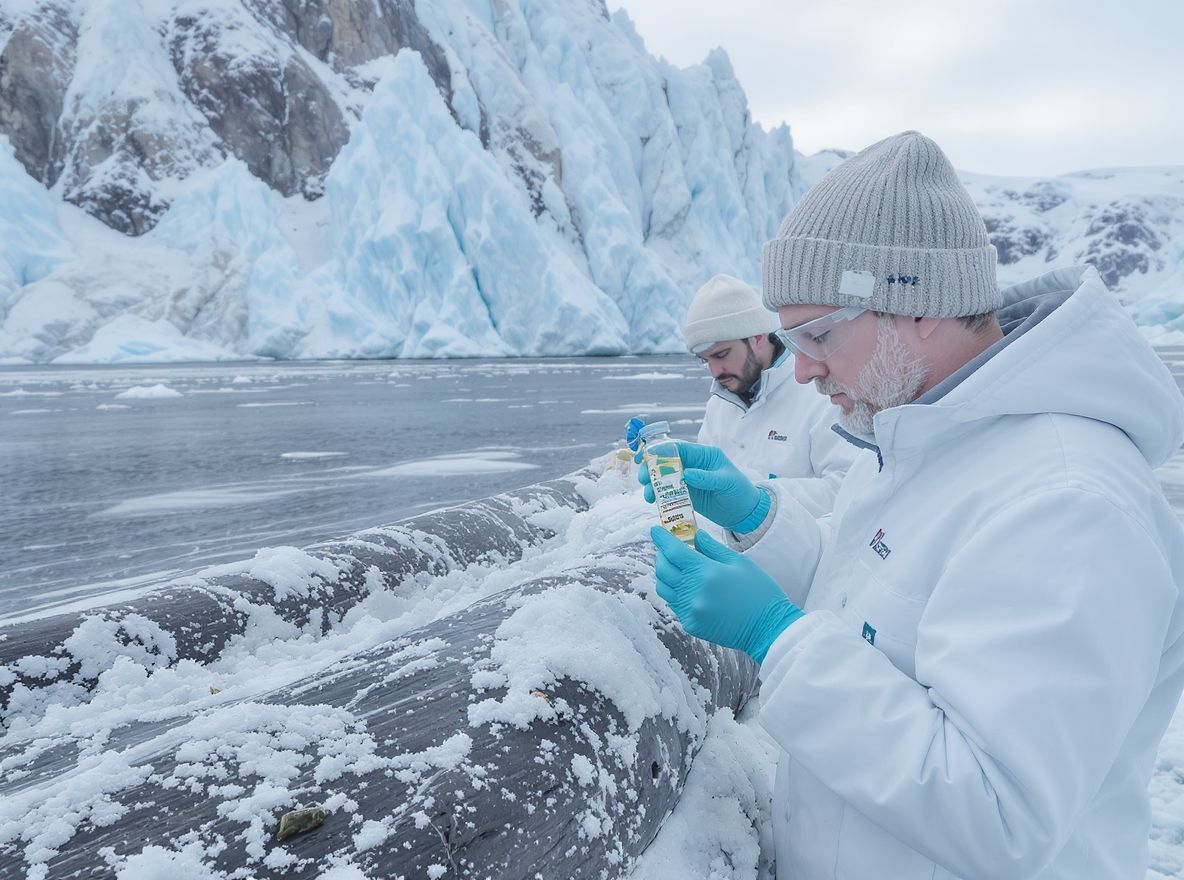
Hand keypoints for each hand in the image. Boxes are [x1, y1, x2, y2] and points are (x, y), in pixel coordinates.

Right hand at [637, 441, 769, 532]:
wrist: (745, 513)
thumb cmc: (740, 492)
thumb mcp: (727, 482)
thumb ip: (707, 478)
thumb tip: (687, 473)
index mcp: (704, 455)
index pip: (679, 448)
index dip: (661, 450)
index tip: (647, 456)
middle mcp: (693, 465)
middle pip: (666, 462)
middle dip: (651, 469)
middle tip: (642, 478)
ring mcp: (688, 480)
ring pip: (664, 478)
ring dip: (652, 484)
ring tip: (648, 495)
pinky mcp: (685, 494)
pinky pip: (668, 492)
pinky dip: (658, 496)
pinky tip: (653, 501)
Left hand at [651, 527, 802, 663]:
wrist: (768, 628)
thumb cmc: (758, 591)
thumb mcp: (739, 562)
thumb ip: (712, 547)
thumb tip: (694, 535)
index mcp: (706, 572)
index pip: (673, 551)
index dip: (661, 538)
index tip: (655, 530)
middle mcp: (693, 592)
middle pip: (663, 569)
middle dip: (662, 555)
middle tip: (667, 548)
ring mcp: (690, 610)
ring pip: (663, 588)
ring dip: (664, 575)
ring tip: (674, 567)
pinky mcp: (691, 624)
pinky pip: (673, 604)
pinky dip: (674, 592)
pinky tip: (686, 587)